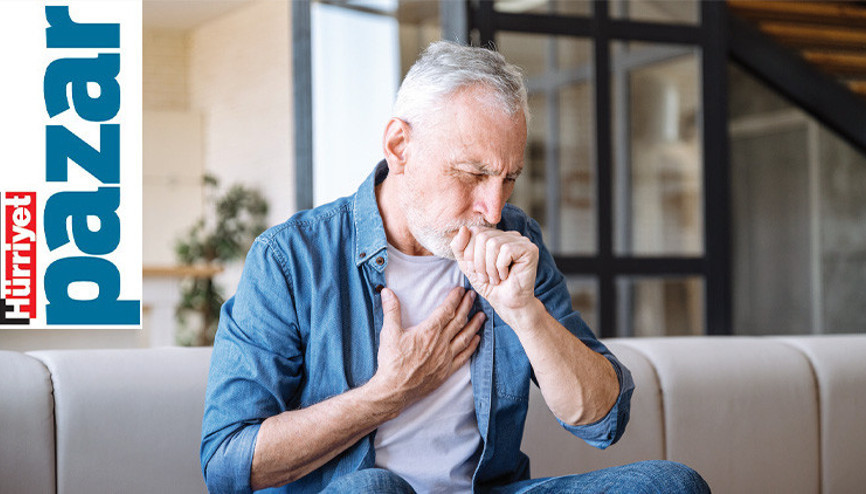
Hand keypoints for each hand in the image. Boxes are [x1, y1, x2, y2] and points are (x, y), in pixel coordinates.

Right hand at [371, 286, 484, 407]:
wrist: (394, 390)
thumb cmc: (391, 362)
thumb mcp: (389, 333)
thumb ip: (391, 310)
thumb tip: (387, 292)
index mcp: (428, 331)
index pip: (446, 310)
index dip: (455, 299)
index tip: (461, 290)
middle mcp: (441, 343)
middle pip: (458, 321)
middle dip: (467, 306)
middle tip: (473, 296)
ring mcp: (446, 358)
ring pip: (465, 337)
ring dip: (474, 325)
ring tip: (482, 315)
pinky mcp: (446, 371)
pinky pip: (464, 356)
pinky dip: (472, 346)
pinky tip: (477, 340)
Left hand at [449, 226, 538, 319]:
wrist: (507, 303)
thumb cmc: (489, 285)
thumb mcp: (467, 265)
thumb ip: (459, 247)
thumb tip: (463, 228)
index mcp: (495, 235)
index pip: (474, 231)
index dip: (470, 253)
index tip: (476, 271)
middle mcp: (509, 234)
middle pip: (482, 237)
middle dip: (479, 262)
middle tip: (486, 277)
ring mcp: (521, 240)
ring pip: (493, 244)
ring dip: (490, 267)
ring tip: (495, 278)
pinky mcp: (530, 249)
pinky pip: (506, 250)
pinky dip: (501, 268)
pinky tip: (506, 276)